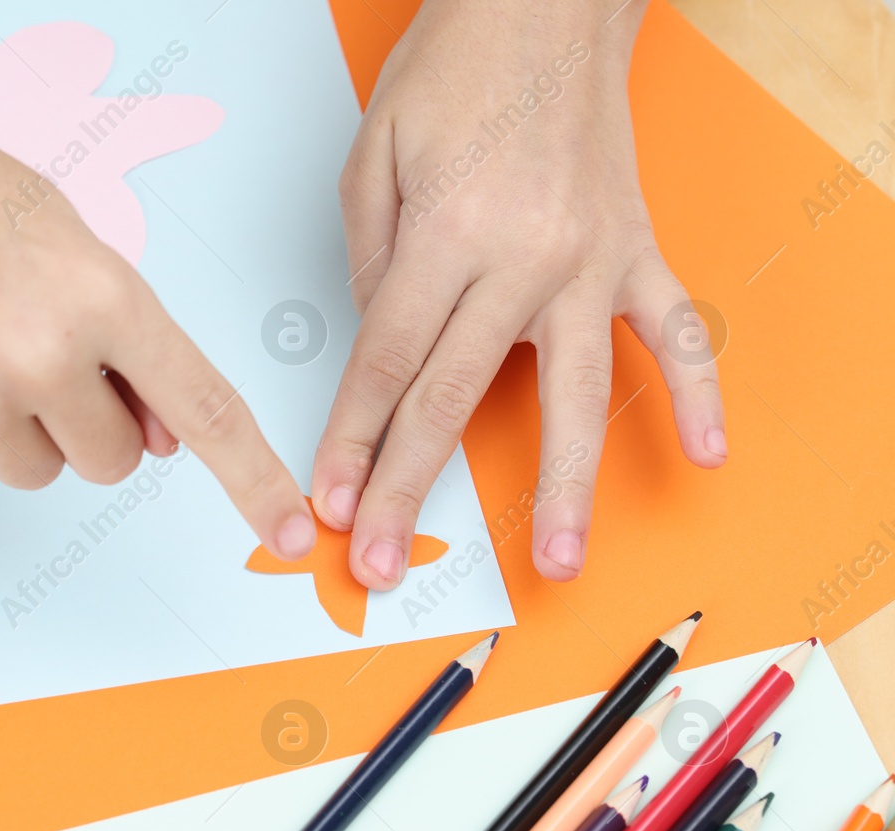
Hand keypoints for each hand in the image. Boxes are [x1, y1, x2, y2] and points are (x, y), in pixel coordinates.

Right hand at [0, 0, 317, 559]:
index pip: (205, 408)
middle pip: (111, 462)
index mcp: (100, 294)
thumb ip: (120, 339)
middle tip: (39, 359)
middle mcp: (42, 357)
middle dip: (92, 426)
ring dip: (18, 427)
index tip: (291, 526)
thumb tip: (156, 435)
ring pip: (35, 471)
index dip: (255, 476)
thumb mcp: (60, 239)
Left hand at [313, 0, 724, 588]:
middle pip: (455, 399)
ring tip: (558, 560)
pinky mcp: (637, 249)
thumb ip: (369, 261)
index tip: (335, 504)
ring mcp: (591, 260)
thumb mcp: (372, 156)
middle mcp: (524, 258)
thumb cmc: (456, 67)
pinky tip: (705, 453)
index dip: (354, 443)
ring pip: (574, 394)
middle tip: (386, 564)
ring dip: (564, 486)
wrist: (545, 2)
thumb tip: (376, 352)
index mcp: (447, 235)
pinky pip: (676, 329)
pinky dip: (698, 391)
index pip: (386, 366)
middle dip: (412, 490)